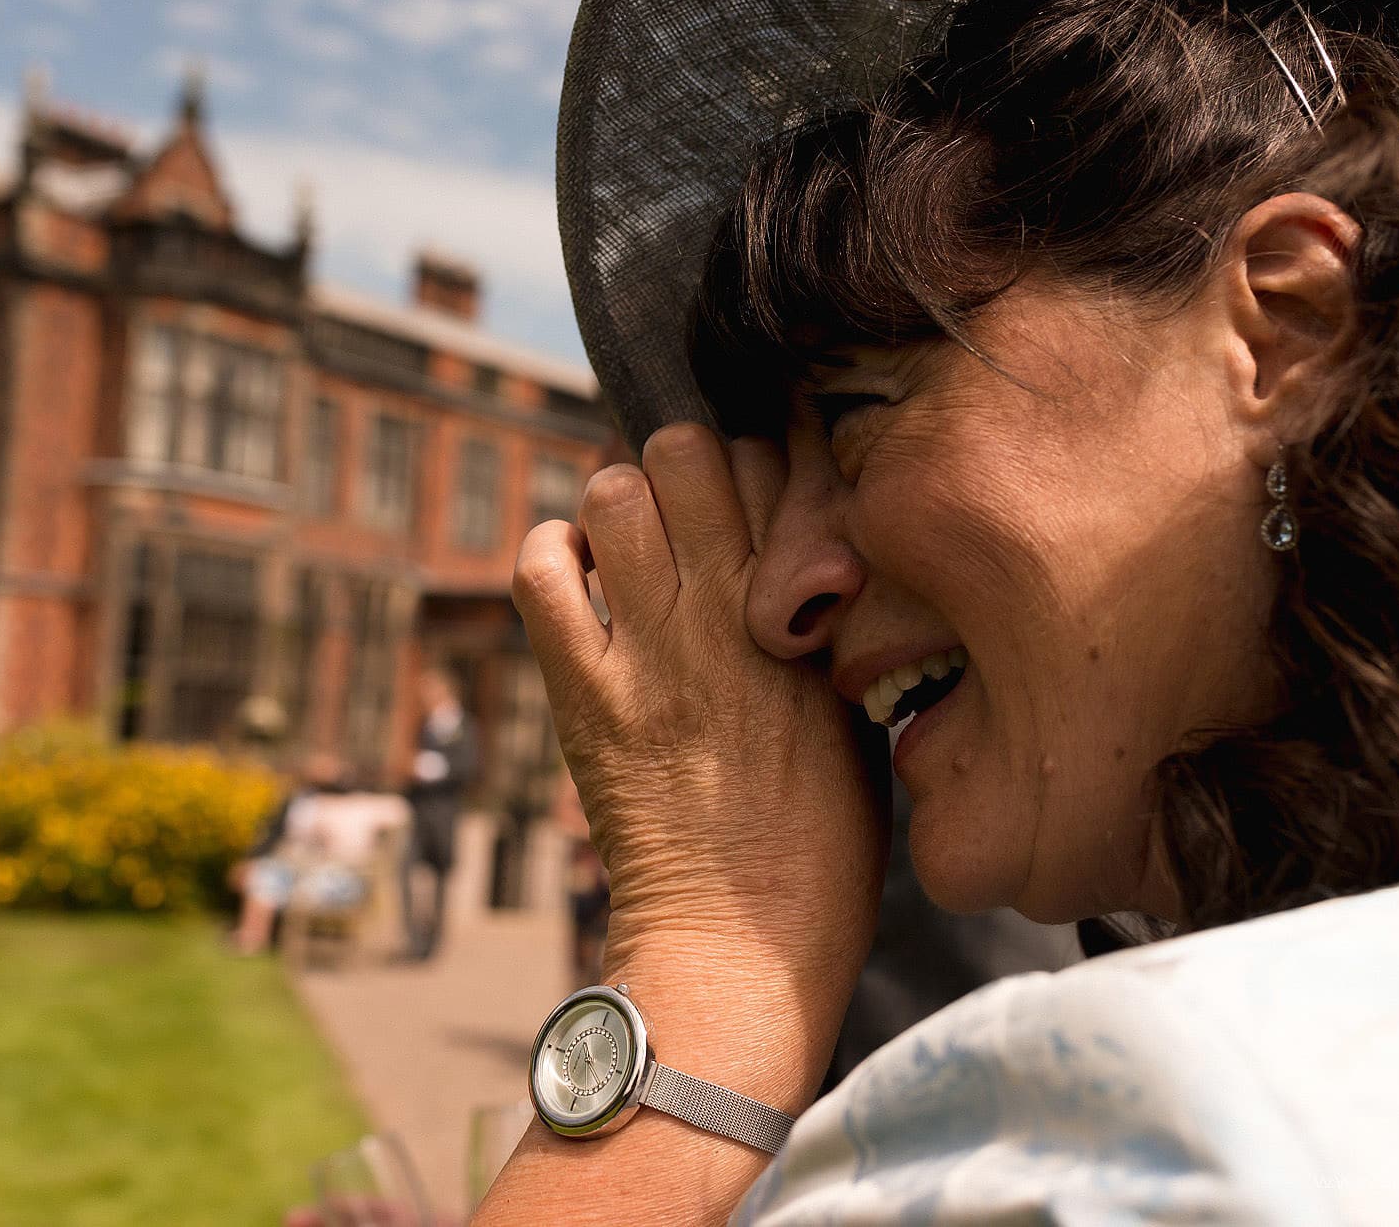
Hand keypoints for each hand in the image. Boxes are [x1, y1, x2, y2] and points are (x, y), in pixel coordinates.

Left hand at [512, 424, 887, 1036]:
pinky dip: (551, 556)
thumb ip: (831, 628)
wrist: (742, 946)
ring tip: (632, 548)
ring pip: (611, 493)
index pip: (777, 465)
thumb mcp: (858, 717)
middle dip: (684, 466)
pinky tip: (580, 580)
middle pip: (686, 452)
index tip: (759, 505)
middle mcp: (725, 617)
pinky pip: (539, 575)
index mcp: (809, 619)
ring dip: (619, 504)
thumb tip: (799, 564)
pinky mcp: (583, 695)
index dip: (764, 469)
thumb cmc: (821, 845)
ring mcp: (647, 652)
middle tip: (688, 513)